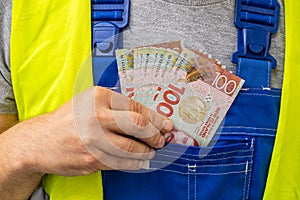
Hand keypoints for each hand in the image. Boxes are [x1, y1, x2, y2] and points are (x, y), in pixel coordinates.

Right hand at [11, 86, 171, 175]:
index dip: (155, 117)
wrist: (40, 141)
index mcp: (98, 97)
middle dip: (155, 135)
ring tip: (151, 152)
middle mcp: (96, 116)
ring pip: (131, 148)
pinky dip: (134, 163)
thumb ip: (114, 106)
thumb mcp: (89, 102)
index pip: (136, 107)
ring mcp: (94, 140)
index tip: (165, 124)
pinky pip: (120, 163)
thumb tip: (145, 117)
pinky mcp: (92, 159)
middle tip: (161, 139)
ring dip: (146, 152)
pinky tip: (138, 161)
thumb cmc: (67, 120)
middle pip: (137, 126)